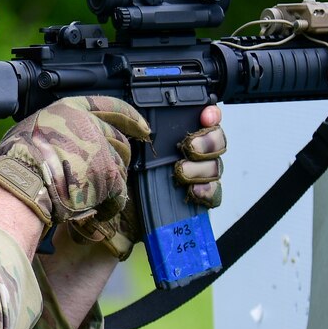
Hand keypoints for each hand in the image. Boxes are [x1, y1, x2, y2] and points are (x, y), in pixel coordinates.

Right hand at [0, 97, 151, 241]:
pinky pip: (117, 192)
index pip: (111, 107)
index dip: (130, 117)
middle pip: (118, 140)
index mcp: (73, 110)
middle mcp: (91, 126)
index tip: (142, 127)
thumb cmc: (18, 158)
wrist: (21, 179)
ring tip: (96, 196)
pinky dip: (111, 204)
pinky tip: (101, 211)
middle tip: (109, 172)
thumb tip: (51, 142)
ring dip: (110, 183)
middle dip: (117, 158)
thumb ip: (51, 130)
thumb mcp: (31, 129)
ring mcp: (101, 150)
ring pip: (119, 167)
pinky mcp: (108, 176)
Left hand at [70, 103, 226, 259]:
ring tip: (181, 173)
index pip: (205, 119)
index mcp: (174, 136)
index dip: (212, 115)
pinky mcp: (195, 201)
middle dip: (208, 142)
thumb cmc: (115, 176)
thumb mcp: (118, 143)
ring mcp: (195, 178)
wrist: (110, 213)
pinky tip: (194, 190)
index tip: (206, 116)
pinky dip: (208, 191)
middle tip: (189, 147)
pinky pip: (215, 194)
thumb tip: (143, 119)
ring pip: (216, 167)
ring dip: (203, 168)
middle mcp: (189, 155)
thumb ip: (129, 124)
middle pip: (217, 142)